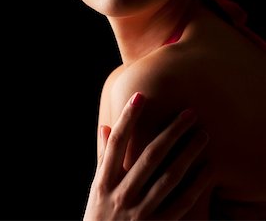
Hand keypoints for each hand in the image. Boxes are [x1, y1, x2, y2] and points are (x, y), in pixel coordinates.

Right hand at [83, 92, 211, 220]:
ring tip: (203, 134)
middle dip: (171, 132)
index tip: (140, 96)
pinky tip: (207, 169)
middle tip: (190, 113)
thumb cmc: (99, 217)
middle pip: (150, 156)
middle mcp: (121, 196)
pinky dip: (195, 185)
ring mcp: (140, 214)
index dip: (127, 118)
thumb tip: (106, 127)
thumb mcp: (96, 188)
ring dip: (188, 153)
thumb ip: (102, 158)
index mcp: (103, 183)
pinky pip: (180, 204)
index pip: (117, 143)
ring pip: (169, 177)